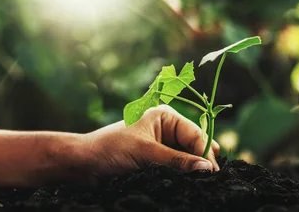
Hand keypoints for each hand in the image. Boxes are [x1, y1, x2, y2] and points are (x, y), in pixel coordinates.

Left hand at [82, 105, 219, 179]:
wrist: (84, 164)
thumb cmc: (111, 150)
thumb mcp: (146, 153)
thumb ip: (177, 160)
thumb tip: (207, 168)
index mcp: (165, 116)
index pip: (194, 134)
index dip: (205, 152)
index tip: (214, 171)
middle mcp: (166, 128)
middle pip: (194, 145)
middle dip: (202, 160)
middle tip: (213, 179)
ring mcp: (162, 145)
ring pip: (187, 158)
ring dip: (193, 169)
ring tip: (204, 182)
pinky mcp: (157, 160)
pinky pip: (176, 167)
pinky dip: (183, 174)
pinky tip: (190, 182)